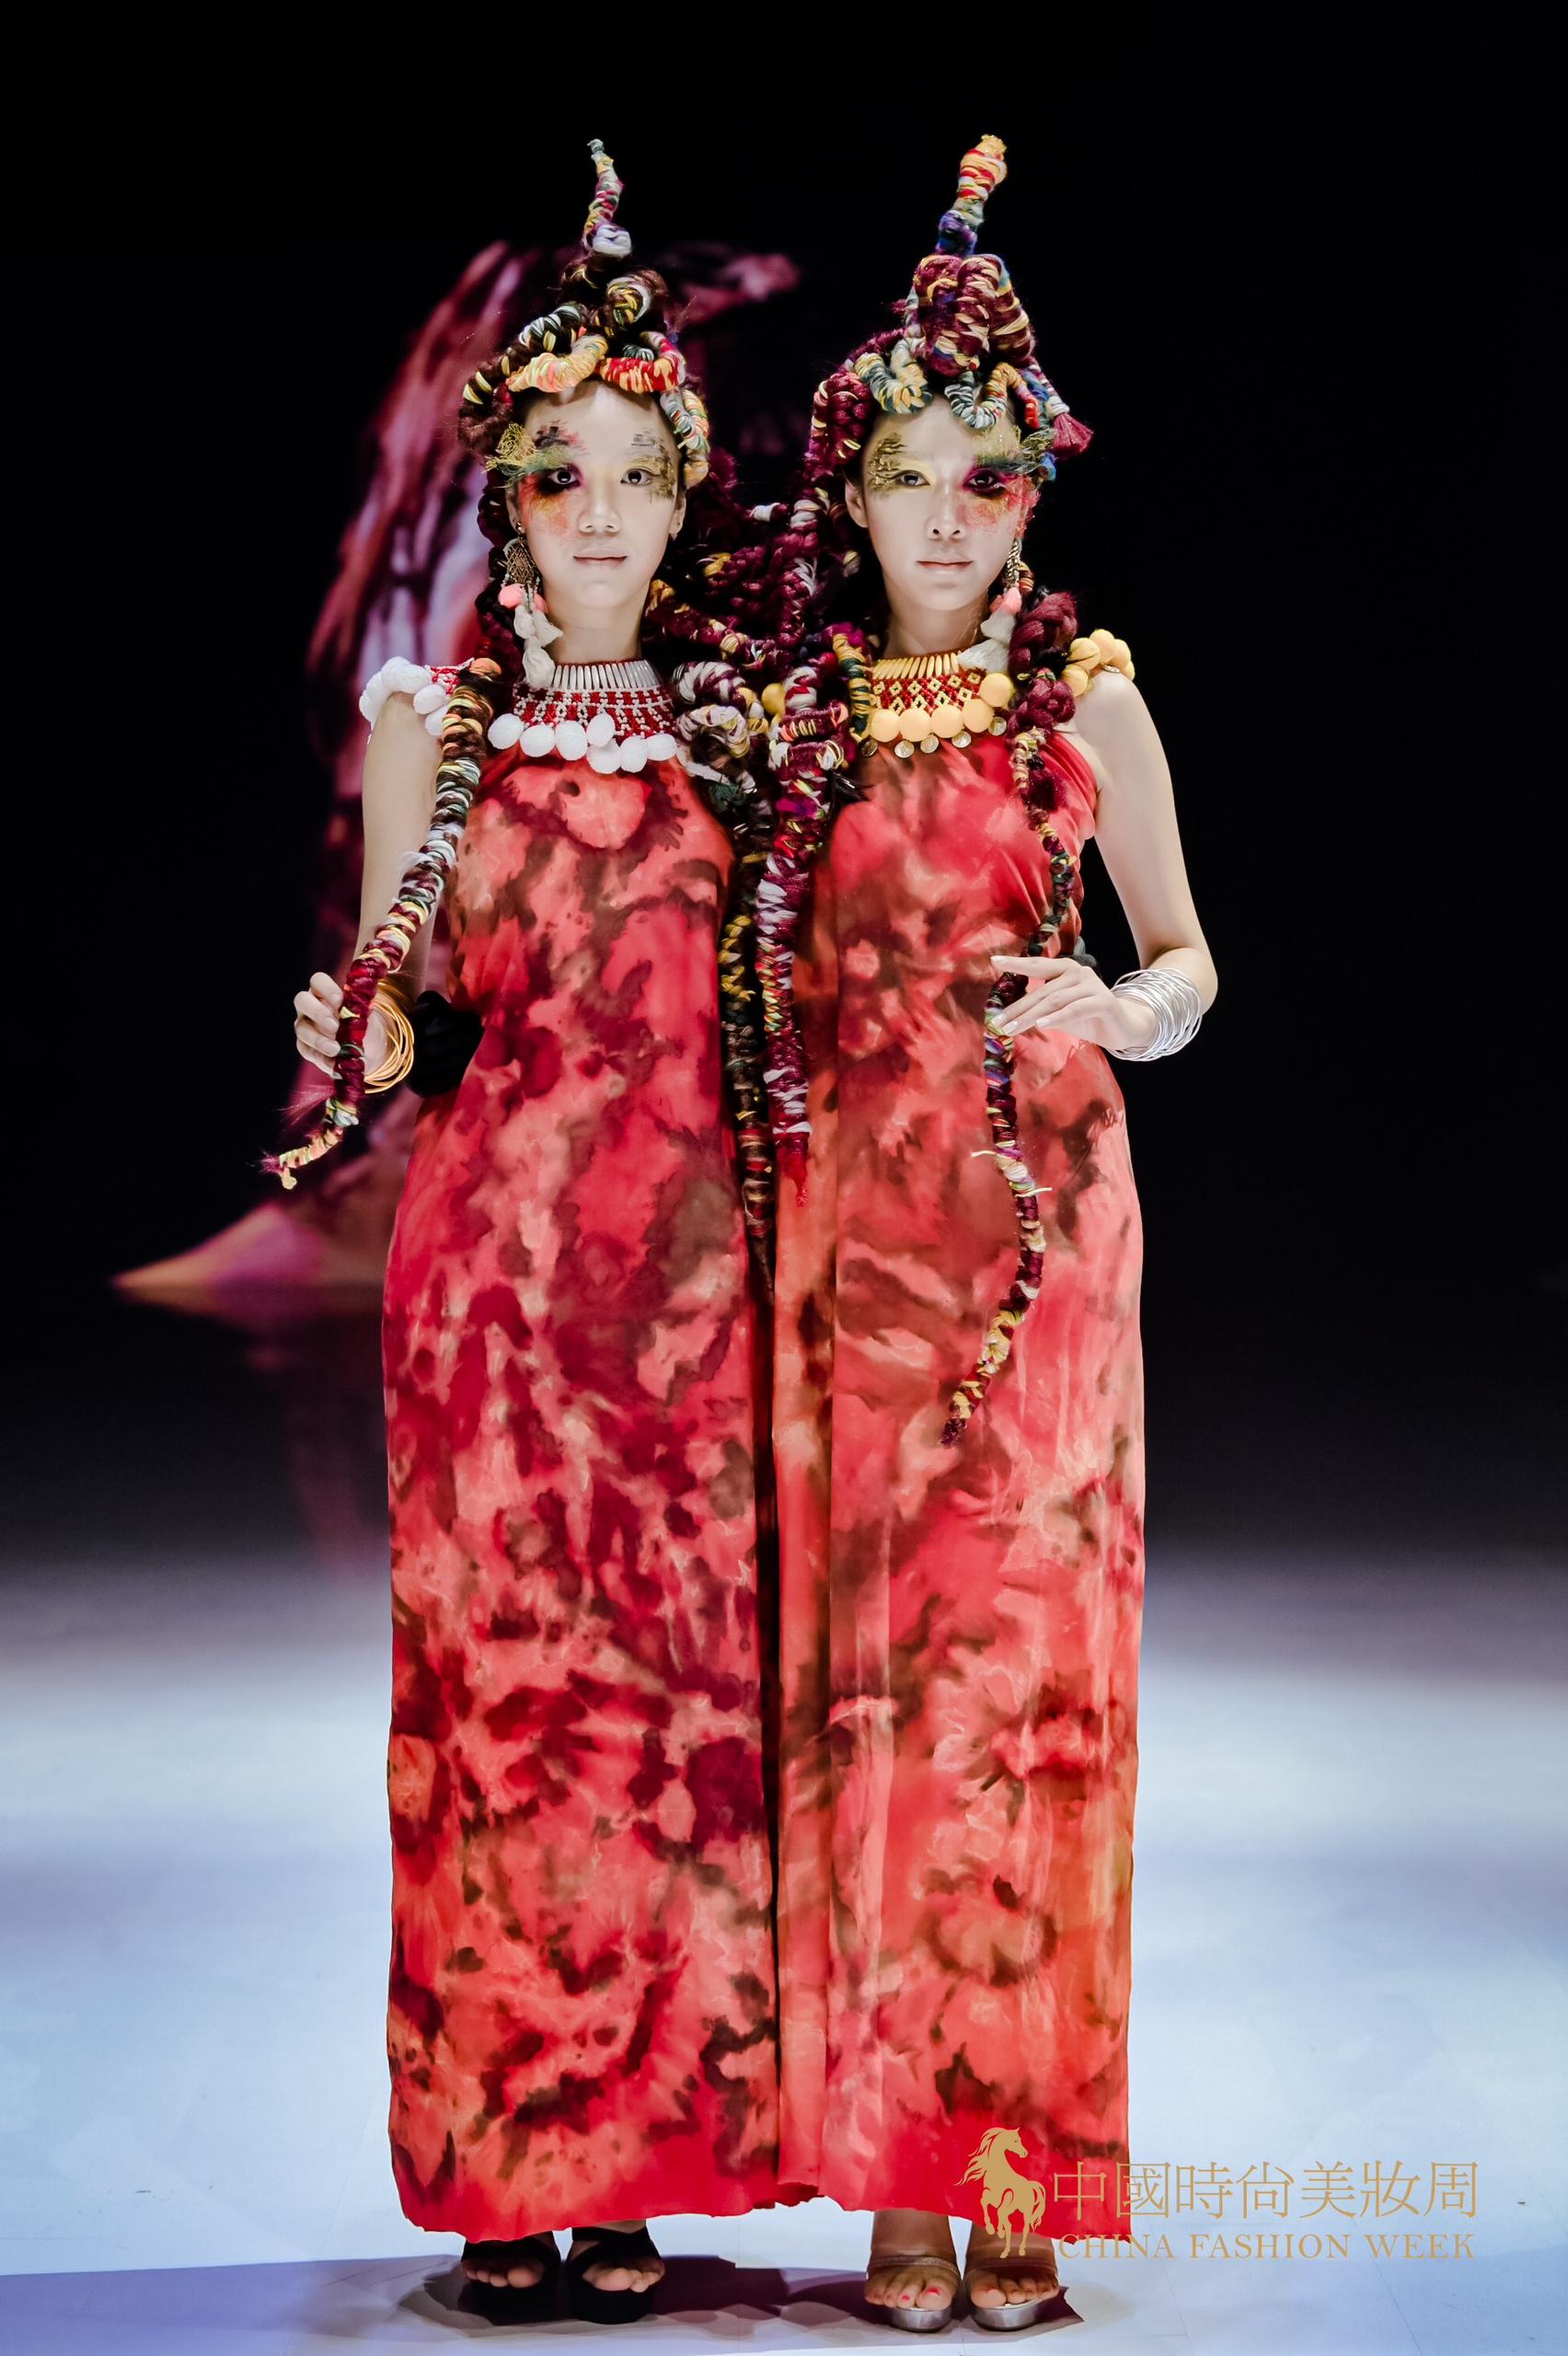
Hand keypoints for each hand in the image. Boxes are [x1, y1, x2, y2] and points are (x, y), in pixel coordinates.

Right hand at [293, 970, 386, 1078]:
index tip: (340, 1000)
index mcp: (324, 992)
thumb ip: (364, 1009)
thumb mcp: (368, 1017)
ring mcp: (305, 1026)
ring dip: (319, 1040)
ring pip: (302, 1029)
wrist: (367, 1050)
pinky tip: (334, 1063)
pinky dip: (321, 1058)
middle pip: (302, 1000)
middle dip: (318, 1013)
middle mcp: (310, 1007)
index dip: (326, 988)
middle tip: (335, 1026)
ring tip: (336, 1049)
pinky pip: (307, 1050)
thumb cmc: (363, 1026)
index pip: (317, 981)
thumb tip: (364, 1006)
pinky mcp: (306, 1047)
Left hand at [988, 954, 1159, 1052]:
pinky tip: (1041, 1025)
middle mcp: (1078, 972)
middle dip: (1018, 1008)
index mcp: (1066, 969)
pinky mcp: (1103, 1001)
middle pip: (1042, 991)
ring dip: (1030, 1017)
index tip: (994, 961)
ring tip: (1012, 1029)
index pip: (1037, 965)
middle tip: (998, 1022)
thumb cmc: (1088, 1017)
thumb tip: (1010, 1014)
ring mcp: (1091, 985)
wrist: (1122, 1027)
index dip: (1016, 963)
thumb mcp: (1059, 1011)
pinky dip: (1056, 1017)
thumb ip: (1041, 1008)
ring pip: (1055, 1001)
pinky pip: (1075, 1009)